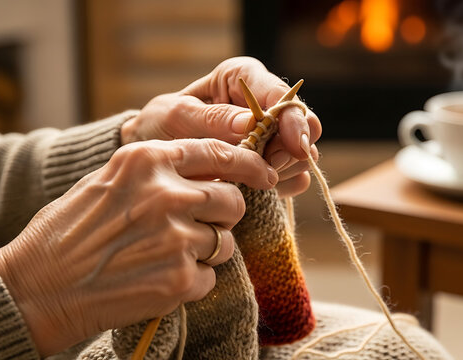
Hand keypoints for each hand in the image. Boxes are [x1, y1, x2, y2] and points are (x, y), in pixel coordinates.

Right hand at [0, 139, 276, 355]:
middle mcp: (166, 194)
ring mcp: (176, 238)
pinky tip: (157, 278)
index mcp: (147, 160)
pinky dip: (191, 280)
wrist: (39, 287)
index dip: (249, 164)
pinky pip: (210, 276)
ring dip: (205, 250)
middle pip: (232, 200)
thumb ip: (157, 170)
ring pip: (224, 242)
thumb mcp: (107, 180)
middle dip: (224, 214)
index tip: (265, 173)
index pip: (219, 153)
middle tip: (201, 224)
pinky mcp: (179, 279)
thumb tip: (207, 169)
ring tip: (165, 255)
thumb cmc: (68, 231)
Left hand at [121, 56, 321, 197]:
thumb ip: (212, 119)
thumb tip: (252, 123)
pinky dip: (281, 186)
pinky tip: (254, 188)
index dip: (294, 120)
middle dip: (289, 151)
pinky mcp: (275, 164)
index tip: (294, 146)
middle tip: (262, 168)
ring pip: (304, 156)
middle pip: (306, 127)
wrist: (156, 154)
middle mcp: (266, 103)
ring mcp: (274, 135)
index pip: (284, 95)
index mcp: (245, 78)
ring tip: (247, 178)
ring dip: (283, 170)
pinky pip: (297, 178)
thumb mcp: (175, 117)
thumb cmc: (162, 126)